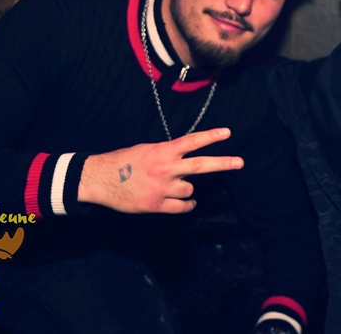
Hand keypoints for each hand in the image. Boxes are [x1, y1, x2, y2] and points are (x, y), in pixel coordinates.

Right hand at [79, 127, 242, 212]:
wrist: (100, 179)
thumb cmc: (122, 161)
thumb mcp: (146, 149)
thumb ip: (166, 153)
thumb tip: (183, 157)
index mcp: (163, 151)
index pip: (192, 141)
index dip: (211, 136)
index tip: (228, 133)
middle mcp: (166, 168)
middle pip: (201, 165)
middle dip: (223, 163)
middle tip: (240, 162)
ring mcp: (162, 188)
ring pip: (190, 189)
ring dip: (187, 189)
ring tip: (174, 185)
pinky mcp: (156, 205)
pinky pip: (182, 207)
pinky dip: (187, 205)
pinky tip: (188, 202)